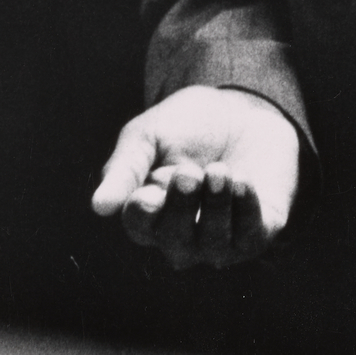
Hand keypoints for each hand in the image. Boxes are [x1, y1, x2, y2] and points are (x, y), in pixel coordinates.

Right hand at [91, 85, 302, 267]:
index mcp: (149, 213)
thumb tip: (99, 207)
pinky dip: (245, 210)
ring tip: (220, 170)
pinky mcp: (256, 233)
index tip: (149, 192)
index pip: (139, 227)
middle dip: (182, 208)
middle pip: (175, 242)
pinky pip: (249, 237)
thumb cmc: (186, 125)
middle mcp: (181, 236)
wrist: (241, 109)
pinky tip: (243, 179)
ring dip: (215, 207)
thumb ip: (124, 168)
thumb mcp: (148, 135)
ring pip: (213, 245)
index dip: (144, 213)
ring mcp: (219, 240)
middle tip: (189, 172)